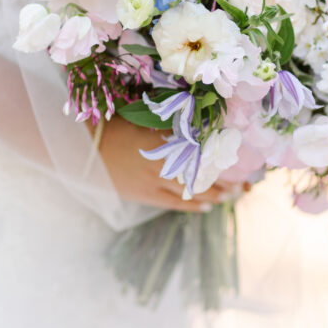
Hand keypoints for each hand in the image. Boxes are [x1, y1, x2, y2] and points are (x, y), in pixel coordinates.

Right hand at [97, 116, 233, 212]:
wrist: (84, 150)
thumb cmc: (114, 126)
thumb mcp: (144, 119)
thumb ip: (170, 125)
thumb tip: (197, 125)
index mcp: (165, 141)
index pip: (203, 152)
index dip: (222, 159)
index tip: (239, 161)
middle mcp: (165, 163)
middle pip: (202, 175)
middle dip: (224, 181)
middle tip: (243, 184)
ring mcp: (155, 182)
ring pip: (192, 191)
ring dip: (214, 195)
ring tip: (231, 196)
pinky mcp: (145, 195)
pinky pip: (174, 203)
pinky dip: (191, 205)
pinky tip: (206, 207)